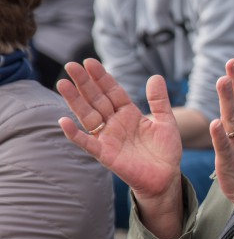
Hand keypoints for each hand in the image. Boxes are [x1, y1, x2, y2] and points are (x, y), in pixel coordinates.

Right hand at [57, 59, 182, 198]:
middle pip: (97, 99)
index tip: (90, 61)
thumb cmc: (165, 150)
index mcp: (129, 113)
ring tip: (63, 83)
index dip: (102, 77)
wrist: (166, 177)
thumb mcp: (166, 121)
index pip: (112, 91)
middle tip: (71, 65)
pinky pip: (87, 142)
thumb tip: (155, 76)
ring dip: (75, 101)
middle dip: (85, 83)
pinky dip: (75, 133)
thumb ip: (159, 100)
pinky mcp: (105, 154)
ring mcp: (108, 138)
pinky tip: (63, 121)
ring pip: (88, 116)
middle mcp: (115, 123)